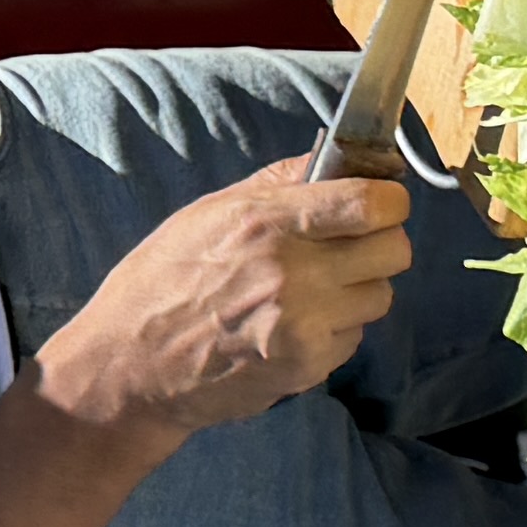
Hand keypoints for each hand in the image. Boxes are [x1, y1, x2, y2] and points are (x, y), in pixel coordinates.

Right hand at [32, 158, 413, 443]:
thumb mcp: (207, 213)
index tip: (382, 201)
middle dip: (381, 243)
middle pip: (395, 249)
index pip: (371, 203)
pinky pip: (354, 336)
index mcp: (266, 223)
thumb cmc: (161, 283)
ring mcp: (304, 325)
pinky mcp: (307, 366)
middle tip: (352, 245)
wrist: (131, 367)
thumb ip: (277, 185)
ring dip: (359, 290)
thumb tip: (335, 159)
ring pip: (380, 295)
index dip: (390, 199)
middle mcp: (293, 273)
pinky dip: (336, 329)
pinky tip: (296, 325)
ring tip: (315, 291)